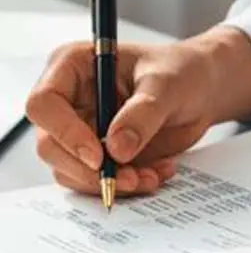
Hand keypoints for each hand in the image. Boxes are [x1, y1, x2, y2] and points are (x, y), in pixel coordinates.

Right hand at [26, 26, 250, 196]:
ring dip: (110, 182)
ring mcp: (82, 130)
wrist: (203, 89)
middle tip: (129, 179)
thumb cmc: (182, 71)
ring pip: (73, 170)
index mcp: (73, 67)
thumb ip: (143, 114)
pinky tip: (157, 173)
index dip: (65, 134)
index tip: (99, 156)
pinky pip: (100, 179)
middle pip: (50, 146)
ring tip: (151, 177)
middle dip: (89, 170)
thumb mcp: (167, 85)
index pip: (44, 104)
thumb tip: (117, 149)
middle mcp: (70, 101)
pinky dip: (127, 185)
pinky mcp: (101, 154)